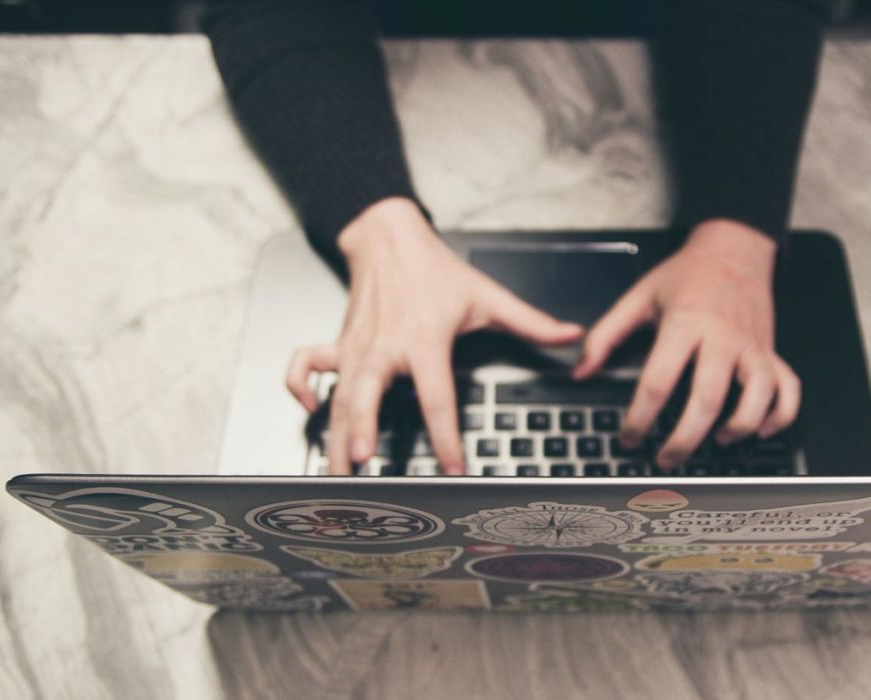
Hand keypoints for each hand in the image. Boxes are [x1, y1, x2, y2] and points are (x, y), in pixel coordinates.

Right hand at [286, 197, 583, 474]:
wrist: (388, 235)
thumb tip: (571, 336)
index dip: (445, 435)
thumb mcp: (487, 295)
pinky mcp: (338, 343)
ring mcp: (355, 346)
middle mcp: (384, 346)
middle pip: (368, 393)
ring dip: (332, 430)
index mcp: (423, 339)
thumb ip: (531, 322)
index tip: (451, 466)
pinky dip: (299, 386)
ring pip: (337, 393)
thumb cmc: (435, 271)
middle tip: (360, 462)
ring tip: (333, 469)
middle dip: (360, 428)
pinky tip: (307, 411)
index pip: (436, 396)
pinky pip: (305, 366)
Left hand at [573, 219, 799, 470]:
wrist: (734, 247)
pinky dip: (780, 415)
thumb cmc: (687, 274)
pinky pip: (788, 389)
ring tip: (716, 442)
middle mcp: (723, 338)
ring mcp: (753, 346)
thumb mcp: (639, 297)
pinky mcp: (772, 351)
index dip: (640, 418)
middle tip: (666, 459)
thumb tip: (581, 371)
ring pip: (756, 397)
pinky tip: (760, 430)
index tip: (629, 438)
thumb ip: (606, 335)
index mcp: (686, 323)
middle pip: (707, 399)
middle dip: (685, 439)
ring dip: (737, 427)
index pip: (659, 382)